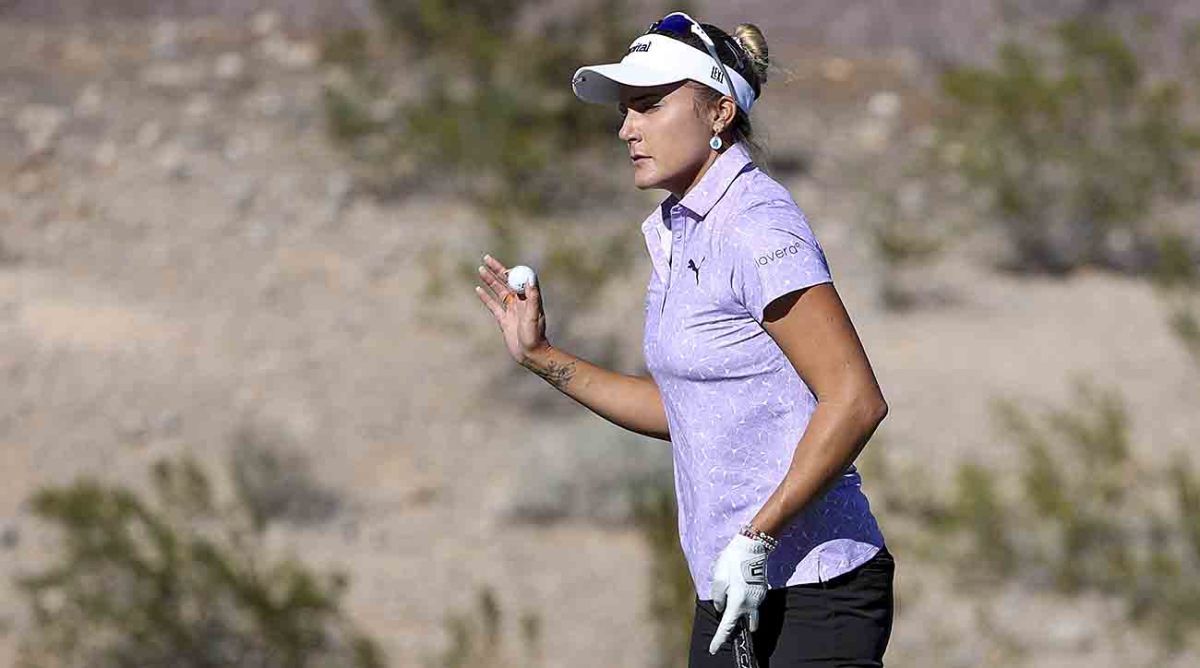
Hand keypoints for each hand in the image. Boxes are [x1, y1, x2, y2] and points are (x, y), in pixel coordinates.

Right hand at [474, 254, 548, 365]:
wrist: (530, 353)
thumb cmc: (535, 335)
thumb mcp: (533, 315)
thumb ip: (532, 297)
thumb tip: (530, 278)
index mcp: (527, 298)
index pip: (517, 279)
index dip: (509, 270)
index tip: (501, 264)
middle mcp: (519, 302)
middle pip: (505, 282)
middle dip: (496, 270)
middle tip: (486, 258)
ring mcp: (511, 310)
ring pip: (498, 291)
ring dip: (489, 280)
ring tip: (480, 269)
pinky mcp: (503, 320)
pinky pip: (493, 305)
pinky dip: (485, 297)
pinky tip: (478, 289)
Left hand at [708, 534, 770, 654]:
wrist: (752, 547)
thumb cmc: (732, 561)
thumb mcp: (718, 578)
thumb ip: (718, 596)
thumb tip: (720, 607)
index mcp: (737, 602)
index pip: (727, 627)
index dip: (720, 639)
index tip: (714, 649)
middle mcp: (750, 604)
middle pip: (744, 625)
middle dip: (736, 627)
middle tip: (726, 623)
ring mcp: (758, 598)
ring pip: (751, 615)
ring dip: (743, 616)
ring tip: (733, 602)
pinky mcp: (762, 591)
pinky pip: (753, 604)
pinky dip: (746, 604)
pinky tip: (739, 589)